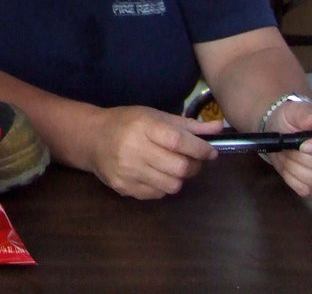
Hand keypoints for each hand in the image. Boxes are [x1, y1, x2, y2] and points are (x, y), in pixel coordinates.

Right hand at [81, 105, 221, 198]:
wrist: (91, 138)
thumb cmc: (126, 123)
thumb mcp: (154, 116)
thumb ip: (188, 125)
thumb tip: (220, 128)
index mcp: (142, 126)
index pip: (178, 141)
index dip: (200, 149)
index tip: (210, 152)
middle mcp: (134, 149)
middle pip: (180, 168)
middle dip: (193, 166)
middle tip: (191, 160)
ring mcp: (128, 171)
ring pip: (172, 185)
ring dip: (178, 178)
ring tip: (171, 167)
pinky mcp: (124, 187)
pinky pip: (157, 194)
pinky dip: (162, 186)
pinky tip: (154, 174)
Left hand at [263, 98, 311, 200]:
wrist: (282, 133)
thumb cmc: (293, 119)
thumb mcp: (296, 110)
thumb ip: (304, 114)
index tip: (303, 146)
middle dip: (303, 157)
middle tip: (289, 146)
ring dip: (296, 168)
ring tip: (289, 154)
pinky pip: (308, 191)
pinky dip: (292, 179)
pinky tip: (290, 166)